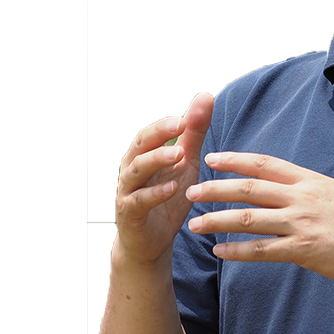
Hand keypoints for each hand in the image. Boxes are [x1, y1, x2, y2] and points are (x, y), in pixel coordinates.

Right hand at [114, 90, 213, 265]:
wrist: (151, 240)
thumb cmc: (168, 194)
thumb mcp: (186, 161)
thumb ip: (194, 131)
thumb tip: (205, 96)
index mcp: (147, 148)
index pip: (151, 120)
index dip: (166, 106)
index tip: (186, 94)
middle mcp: (134, 164)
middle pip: (143, 140)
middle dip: (161, 129)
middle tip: (182, 121)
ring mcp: (129, 188)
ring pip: (138, 168)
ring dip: (157, 158)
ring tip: (178, 153)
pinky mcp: (130, 212)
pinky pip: (140, 200)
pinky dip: (155, 193)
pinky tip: (172, 188)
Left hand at [185, 151, 333, 285]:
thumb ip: (309, 188)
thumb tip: (288, 187)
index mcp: (309, 179)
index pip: (265, 163)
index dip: (236, 159)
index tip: (212, 157)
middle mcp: (302, 197)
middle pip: (249, 188)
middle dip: (216, 188)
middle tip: (190, 190)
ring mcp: (302, 223)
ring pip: (250, 218)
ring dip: (217, 221)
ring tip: (194, 225)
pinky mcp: (304, 250)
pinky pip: (263, 251)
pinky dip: (238, 251)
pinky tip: (219, 252)